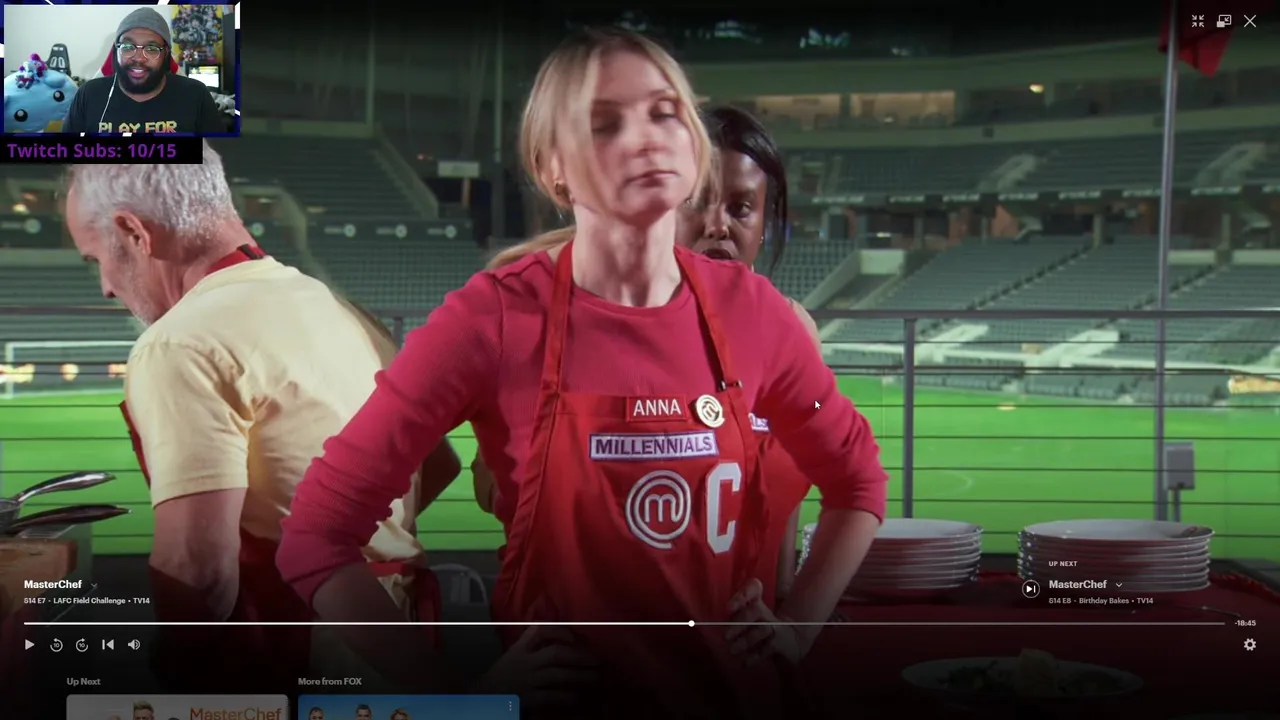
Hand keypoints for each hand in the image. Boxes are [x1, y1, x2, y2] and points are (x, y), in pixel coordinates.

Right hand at [475, 625, 598, 709]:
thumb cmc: (501, 676)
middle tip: (598, 660)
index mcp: (520, 649)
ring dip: (580, 676)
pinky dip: (567, 696)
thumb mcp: (514, 656)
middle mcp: (525, 662)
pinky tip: (578, 697)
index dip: (559, 631)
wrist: (481, 698)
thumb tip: (565, 640)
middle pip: (555, 654)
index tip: (575, 635)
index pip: (538, 631)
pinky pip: (552, 697)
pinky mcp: (528, 699)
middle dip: (579, 656)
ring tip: (596, 678)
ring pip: (558, 675)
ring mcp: (527, 681)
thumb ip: (532, 646)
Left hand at [725, 578, 806, 664]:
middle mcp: (767, 613)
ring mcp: (776, 627)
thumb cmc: (761, 630)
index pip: (753, 588)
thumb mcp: (748, 621)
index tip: (729, 609)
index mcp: (757, 603)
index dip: (742, 595)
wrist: (792, 643)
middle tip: (725, 637)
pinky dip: (755, 657)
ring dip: (745, 641)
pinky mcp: (782, 643)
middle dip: (739, 623)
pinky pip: (768, 649)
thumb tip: (715, 625)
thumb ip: (735, 619)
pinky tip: (744, 664)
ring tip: (731, 651)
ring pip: (762, 630)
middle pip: (755, 610)